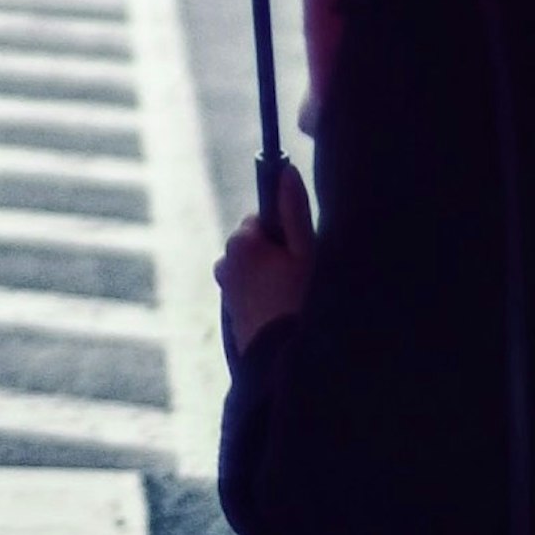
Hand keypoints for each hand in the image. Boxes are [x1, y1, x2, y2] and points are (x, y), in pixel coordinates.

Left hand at [217, 157, 315, 357]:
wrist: (285, 364)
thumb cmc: (302, 304)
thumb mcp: (308, 253)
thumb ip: (294, 210)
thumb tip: (286, 170)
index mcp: (243, 242)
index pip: (264, 219)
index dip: (287, 233)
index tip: (302, 252)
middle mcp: (227, 262)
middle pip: (256, 243)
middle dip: (277, 254)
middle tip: (302, 278)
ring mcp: (226, 290)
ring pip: (254, 268)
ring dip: (270, 276)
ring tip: (293, 298)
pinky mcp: (231, 313)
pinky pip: (250, 291)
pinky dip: (264, 296)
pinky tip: (282, 312)